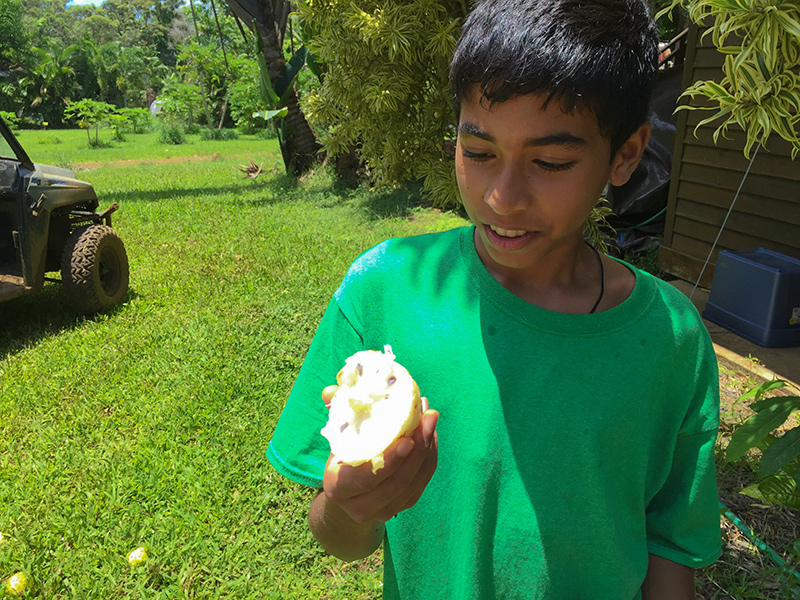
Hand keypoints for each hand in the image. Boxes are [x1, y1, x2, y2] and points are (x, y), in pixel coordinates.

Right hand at [320, 385, 438, 522]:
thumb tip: (331, 390)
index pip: (364, 479)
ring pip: (413, 482)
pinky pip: (422, 481)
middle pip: (396, 483)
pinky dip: (430, 456)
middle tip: (427, 416)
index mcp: (338, 489)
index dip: (388, 461)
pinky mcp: (403, 506)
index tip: (407, 439)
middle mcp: (360, 507)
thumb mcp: (335, 436)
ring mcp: (384, 511)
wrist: (348, 490)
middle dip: (418, 449)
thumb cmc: (341, 454)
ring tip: (430, 417)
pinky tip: (431, 432)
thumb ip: (335, 413)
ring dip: (427, 449)